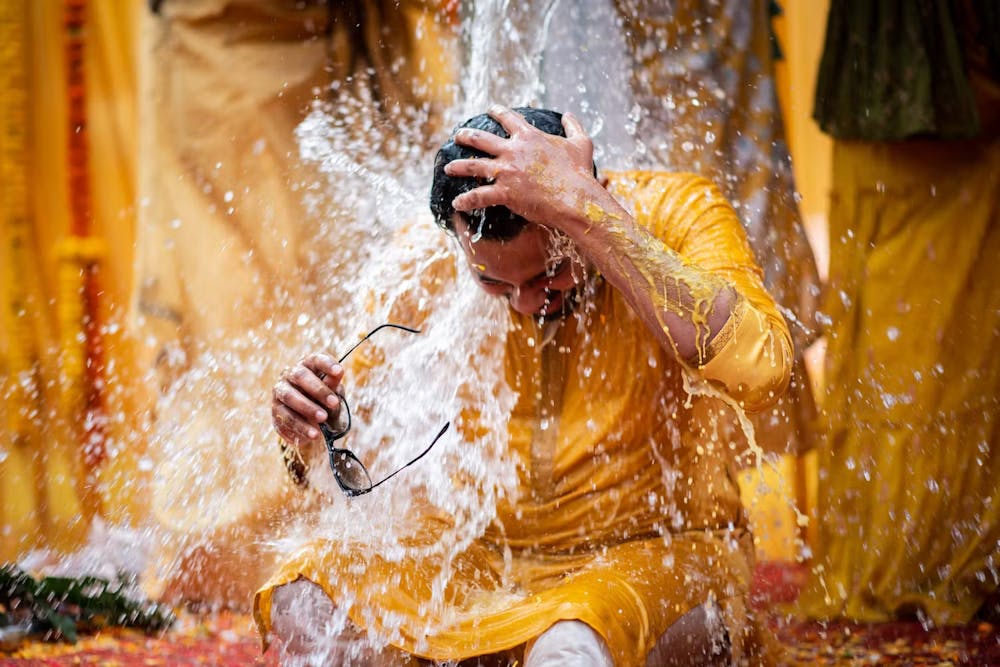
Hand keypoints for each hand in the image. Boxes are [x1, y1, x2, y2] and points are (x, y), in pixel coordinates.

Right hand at [271, 353, 343, 445]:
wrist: (310, 422)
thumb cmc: (324, 400)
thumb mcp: (332, 392)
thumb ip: (333, 383)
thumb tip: (338, 372)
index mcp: (307, 366)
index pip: (316, 360)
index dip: (327, 364)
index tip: (339, 372)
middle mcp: (290, 375)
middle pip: (300, 376)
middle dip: (318, 390)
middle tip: (334, 403)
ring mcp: (280, 392)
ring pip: (289, 396)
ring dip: (307, 408)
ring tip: (323, 419)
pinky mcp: (275, 411)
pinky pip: (285, 417)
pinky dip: (300, 426)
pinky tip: (313, 434)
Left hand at [445, 106, 596, 229]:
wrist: (575, 198)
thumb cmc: (580, 173)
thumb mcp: (582, 143)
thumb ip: (574, 126)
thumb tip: (569, 115)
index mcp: (529, 136)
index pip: (508, 118)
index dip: (497, 111)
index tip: (490, 109)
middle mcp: (513, 151)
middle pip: (482, 139)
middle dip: (467, 136)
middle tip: (458, 135)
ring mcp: (507, 171)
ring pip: (473, 165)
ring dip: (458, 166)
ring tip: (448, 167)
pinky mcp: (505, 193)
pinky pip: (479, 196)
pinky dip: (466, 200)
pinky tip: (456, 203)